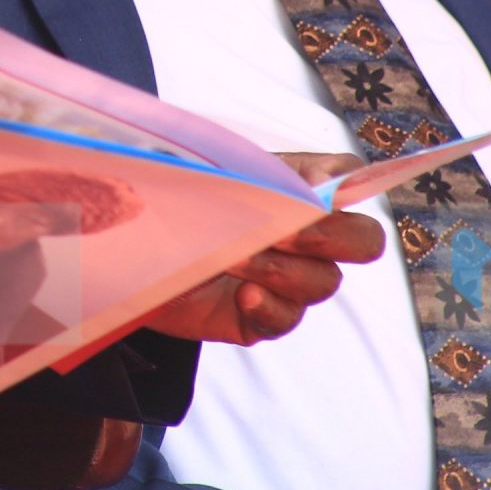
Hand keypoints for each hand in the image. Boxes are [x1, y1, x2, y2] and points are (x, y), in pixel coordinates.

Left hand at [134, 152, 384, 347]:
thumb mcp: (212, 171)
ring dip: (280, 269)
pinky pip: (286, 319)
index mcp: (297, 187)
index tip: (314, 191)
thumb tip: (314, 180)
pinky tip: (244, 295)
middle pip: (363, 240)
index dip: (346, 185)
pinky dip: (270, 307)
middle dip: (332, 237)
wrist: (127, 251)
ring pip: (322, 283)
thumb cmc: (173, 200)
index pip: (351, 179)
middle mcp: (306, 235)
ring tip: (234, 258)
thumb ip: (263, 170)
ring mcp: (288, 279)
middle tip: (288, 233)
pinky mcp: (263, 316)